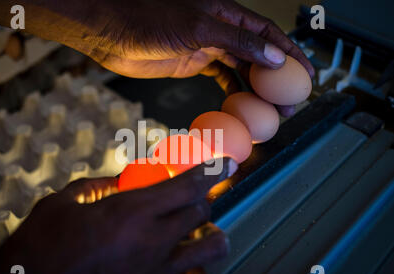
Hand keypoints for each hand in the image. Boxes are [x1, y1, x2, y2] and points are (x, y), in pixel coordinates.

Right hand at [0, 158, 236, 273]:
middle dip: (201, 200)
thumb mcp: (64, 201)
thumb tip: (118, 180)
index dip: (211, 170)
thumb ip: (97, 185)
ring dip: (212, 237)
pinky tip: (192, 270)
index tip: (226, 163)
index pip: (186, 185)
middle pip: (200, 213)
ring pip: (210, 250)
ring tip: (203, 235)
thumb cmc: (40, 244)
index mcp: (130, 212)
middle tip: (192, 199)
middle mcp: (151, 242)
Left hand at [75, 0, 313, 114]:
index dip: (291, 54)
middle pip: (259, 54)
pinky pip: (222, 77)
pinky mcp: (194, 62)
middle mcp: (222, 29)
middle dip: (277, 80)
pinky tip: (241, 106)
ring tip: (269, 112)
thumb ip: (237, 41)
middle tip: (289, 105)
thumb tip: (275, 57)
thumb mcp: (197, 27)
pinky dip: (234, 91)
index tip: (307, 76)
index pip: (269, 35)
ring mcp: (208, 46)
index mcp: (227, 14)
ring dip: (257, 90)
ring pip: (242, 68)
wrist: (113, 32)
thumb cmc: (148, 22)